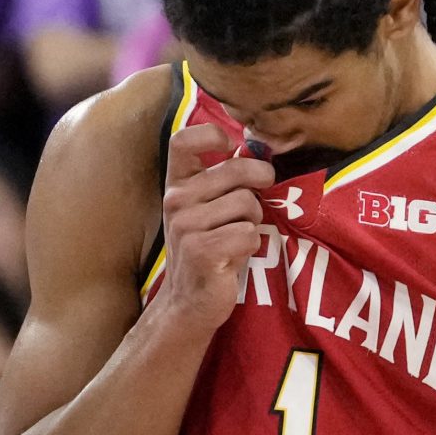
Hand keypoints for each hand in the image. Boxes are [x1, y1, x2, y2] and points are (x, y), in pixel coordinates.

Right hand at [151, 122, 273, 338]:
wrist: (189, 302)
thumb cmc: (207, 248)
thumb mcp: (206, 209)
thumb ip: (223, 179)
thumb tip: (258, 148)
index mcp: (176, 185)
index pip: (182, 140)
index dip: (211, 133)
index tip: (230, 144)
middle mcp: (176, 201)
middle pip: (236, 168)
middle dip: (259, 182)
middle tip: (259, 198)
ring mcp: (186, 226)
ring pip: (248, 203)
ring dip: (254, 221)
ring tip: (238, 237)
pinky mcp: (202, 251)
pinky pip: (249, 233)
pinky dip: (252, 245)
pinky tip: (235, 256)